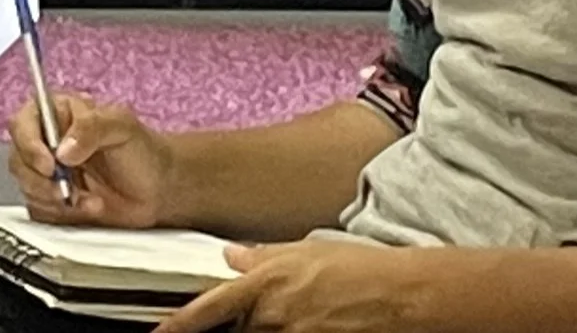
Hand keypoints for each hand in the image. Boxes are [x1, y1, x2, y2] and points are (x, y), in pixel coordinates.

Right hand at [12, 93, 170, 228]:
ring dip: (58, 201)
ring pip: (27, 189)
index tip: (49, 164)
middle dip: (43, 181)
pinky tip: (89, 208)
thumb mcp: (121, 127)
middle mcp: (46, 142)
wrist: (157, 189)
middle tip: (70, 190)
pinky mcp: (52, 201)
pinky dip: (63, 215)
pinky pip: (40, 212)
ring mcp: (47, 174)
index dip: (29, 145)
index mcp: (57, 114)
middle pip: (19, 160)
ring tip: (91, 200)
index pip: (22, 123)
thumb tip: (63, 150)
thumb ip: (91, 129)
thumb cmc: (141, 150)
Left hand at [158, 239, 424, 332]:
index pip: (206, 311)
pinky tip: (296, 329)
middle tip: (227, 323)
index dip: (177, 326)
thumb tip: (230, 257)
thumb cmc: (354, 268)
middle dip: (224, 332)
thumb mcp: (302, 251)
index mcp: (262, 287)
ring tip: (275, 322)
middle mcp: (271, 319)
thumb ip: (260, 256)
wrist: (399, 294)